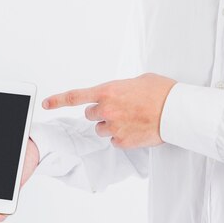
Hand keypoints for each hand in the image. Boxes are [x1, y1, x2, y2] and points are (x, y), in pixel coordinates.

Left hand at [42, 73, 176, 147]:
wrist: (178, 110)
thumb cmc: (162, 92)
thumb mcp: (136, 81)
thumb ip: (118, 89)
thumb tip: (115, 95)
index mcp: (107, 92)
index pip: (75, 97)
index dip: (57, 101)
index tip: (45, 104)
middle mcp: (107, 110)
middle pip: (90, 115)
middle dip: (101, 113)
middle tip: (119, 110)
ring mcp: (114, 127)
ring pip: (101, 129)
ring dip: (111, 126)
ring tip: (131, 119)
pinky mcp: (123, 142)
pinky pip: (114, 141)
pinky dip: (123, 137)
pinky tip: (136, 130)